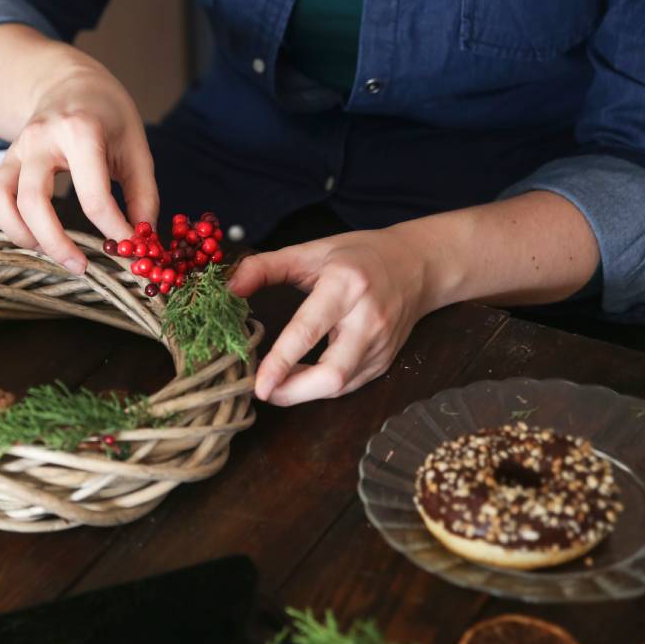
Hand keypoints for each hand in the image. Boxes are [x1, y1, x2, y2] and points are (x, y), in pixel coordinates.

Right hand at [0, 56, 156, 274]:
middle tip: (82, 266)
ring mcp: (14, 150)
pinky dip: (4, 224)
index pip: (93, 195)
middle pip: (32, 202)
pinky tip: (33, 230)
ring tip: (52, 249)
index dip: (113, 230)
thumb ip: (143, 196)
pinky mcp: (1, 163)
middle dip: (56, 244)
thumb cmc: (107, 116)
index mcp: (81, 131)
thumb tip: (142, 243)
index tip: (129, 249)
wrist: (68, 82)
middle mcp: (40, 139)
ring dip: (22, 236)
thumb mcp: (136, 147)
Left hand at [228, 228, 440, 404]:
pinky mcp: (386, 361)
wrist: (417, 265)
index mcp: (345, 286)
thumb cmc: (357, 255)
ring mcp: (381, 345)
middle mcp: (368, 319)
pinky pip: (349, 385)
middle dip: (293, 392)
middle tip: (262, 391)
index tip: (258, 384)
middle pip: (333, 374)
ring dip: (304, 392)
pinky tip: (301, 378)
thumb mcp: (309, 251)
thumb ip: (264, 268)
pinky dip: (320, 387)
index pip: (309, 331)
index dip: (281, 362)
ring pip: (341, 386)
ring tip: (276, 383)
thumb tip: (227, 289)